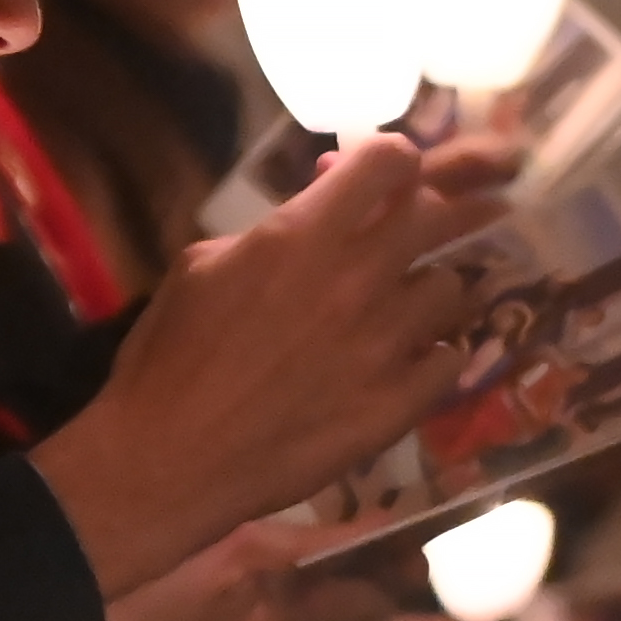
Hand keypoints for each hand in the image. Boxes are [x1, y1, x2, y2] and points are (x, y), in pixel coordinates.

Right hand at [25, 139, 511, 594]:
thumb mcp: (203, 265)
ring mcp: (385, 344)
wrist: (170, 459)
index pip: (390, 160)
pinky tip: (411, 362)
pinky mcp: (397, 404)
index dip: (393, 161)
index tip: (386, 178)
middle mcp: (357, 279)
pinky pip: (451, 359)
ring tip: (409, 305)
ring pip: (452, 288)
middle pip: (436, 216)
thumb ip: (273, 228)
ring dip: (430, 289)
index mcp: (302, 235)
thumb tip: (319, 205)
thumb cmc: (168, 357)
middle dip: (426, 215)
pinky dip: (436, 356)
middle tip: (415, 230)